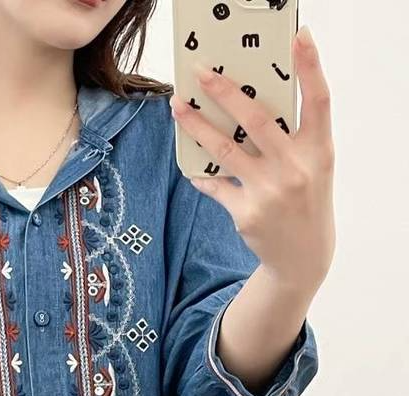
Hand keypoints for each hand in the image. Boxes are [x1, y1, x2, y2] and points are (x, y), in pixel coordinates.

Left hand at [170, 23, 334, 295]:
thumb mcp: (313, 166)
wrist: (302, 255)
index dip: (311, 67)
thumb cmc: (305, 200)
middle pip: (257, 119)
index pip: (318, 100)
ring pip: (225, 148)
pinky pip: (216, 184)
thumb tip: (247, 105)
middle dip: (226, 91)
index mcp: (319, 150)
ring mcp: (270, 191)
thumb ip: (291, 137)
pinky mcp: (247, 212)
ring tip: (178, 107)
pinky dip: (202, 174)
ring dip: (197, 126)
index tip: (299, 37)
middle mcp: (296, 168)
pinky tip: (192, 167)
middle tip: (201, 72)